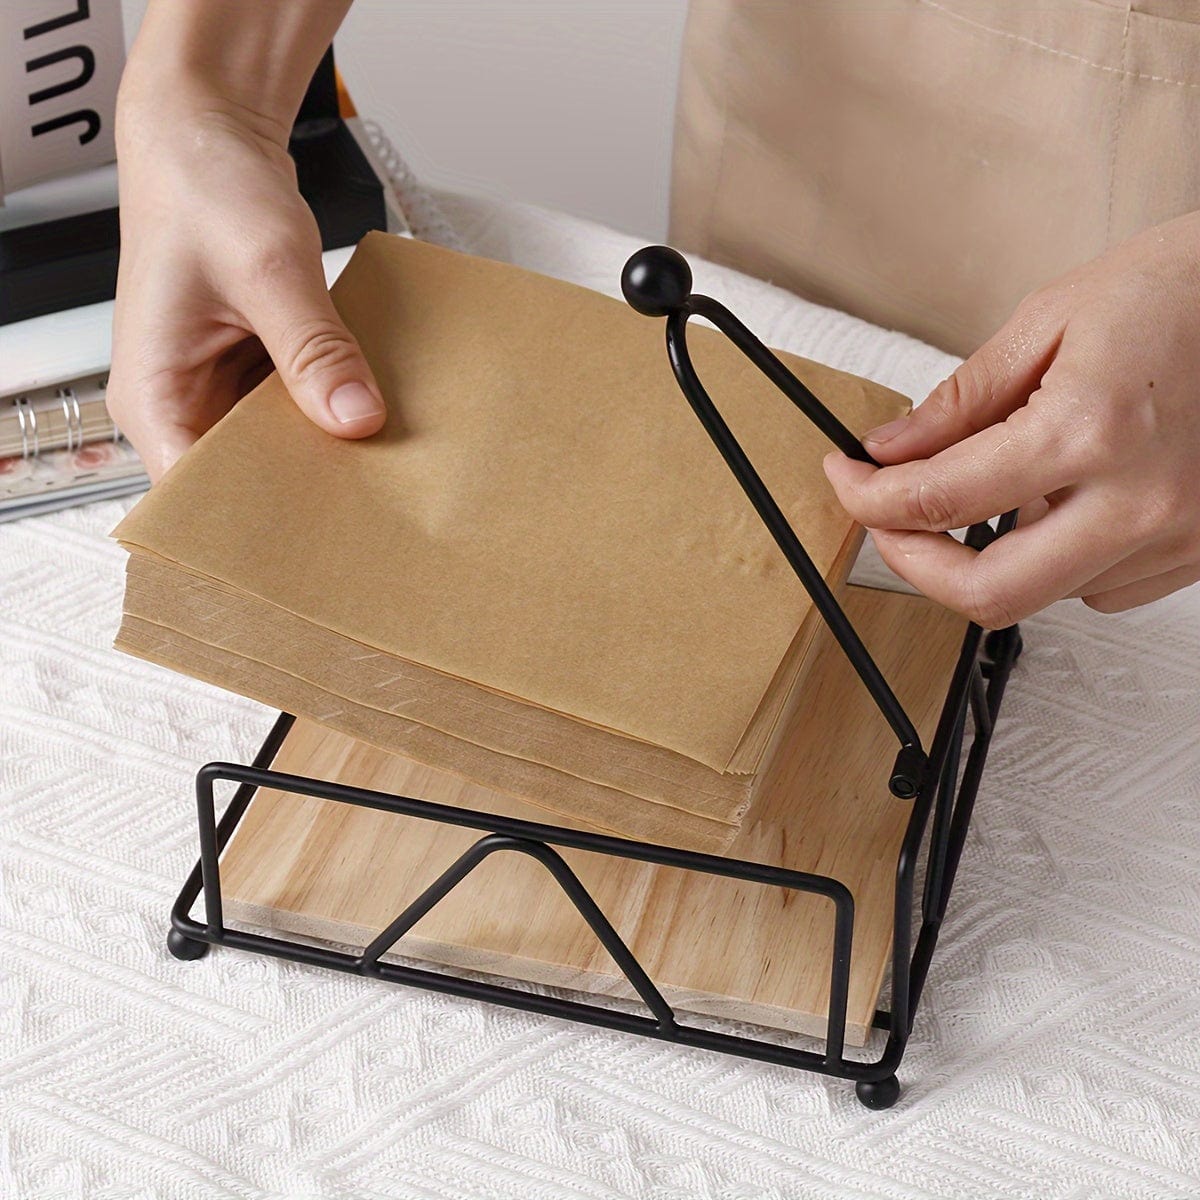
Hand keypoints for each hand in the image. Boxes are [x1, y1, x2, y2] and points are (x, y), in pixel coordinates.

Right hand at [107, 2, 380, 482]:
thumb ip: (312, 349)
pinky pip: (291, 413)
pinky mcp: (248, 370)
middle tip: (368, 512)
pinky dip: (326, 417)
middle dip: (300, 495)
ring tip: (379, 475)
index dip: (253, 525)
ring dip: (320, 455)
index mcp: (154, 394)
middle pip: (240, 481)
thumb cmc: (205, 187)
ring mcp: (215, 388)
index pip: (196, 496)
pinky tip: (367, 426)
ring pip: (271, 451)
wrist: (207, 134)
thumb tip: (354, 416)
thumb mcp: (267, 269)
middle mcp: (179, 401)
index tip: (316, 540)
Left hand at [824, 211, 1199, 626]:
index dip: (868, 498)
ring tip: (988, 493)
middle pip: (988, 594)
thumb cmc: (1185, 290)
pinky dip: (1055, 561)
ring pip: (1042, 598)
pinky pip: (1099, 591)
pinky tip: (1057, 507)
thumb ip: (961, 401)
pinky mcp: (1197, 552)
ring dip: (989, 558)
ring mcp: (1177, 536)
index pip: (937, 501)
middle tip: (890, 523)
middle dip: (915, 565)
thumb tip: (893, 449)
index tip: (849, 482)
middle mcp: (1139, 500)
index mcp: (1091, 431)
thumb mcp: (1050, 320)